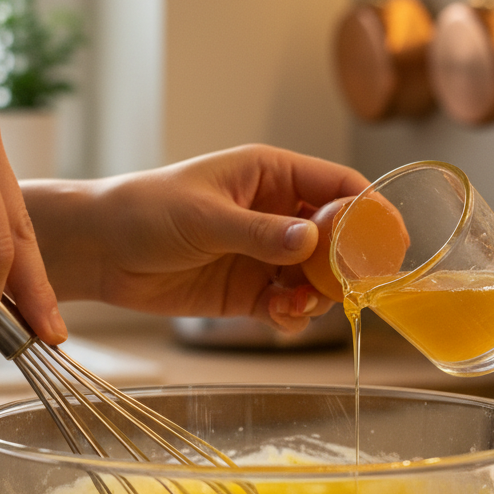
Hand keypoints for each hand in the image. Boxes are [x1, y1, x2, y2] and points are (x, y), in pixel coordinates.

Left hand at [27, 145, 370, 333]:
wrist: (100, 250)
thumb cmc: (145, 210)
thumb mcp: (204, 216)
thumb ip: (258, 232)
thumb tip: (312, 240)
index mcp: (270, 175)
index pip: (338, 186)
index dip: (370, 210)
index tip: (392, 240)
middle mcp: (275, 214)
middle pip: (337, 238)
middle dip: (346, 265)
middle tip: (347, 288)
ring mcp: (263, 254)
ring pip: (316, 277)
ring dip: (318, 295)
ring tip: (295, 305)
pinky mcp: (247, 291)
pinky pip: (287, 305)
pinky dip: (292, 315)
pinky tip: (279, 318)